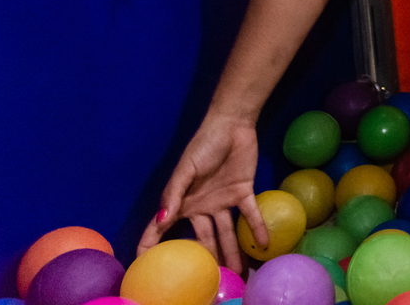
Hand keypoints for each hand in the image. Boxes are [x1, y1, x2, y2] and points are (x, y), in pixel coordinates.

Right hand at [137, 114, 265, 272]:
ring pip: (226, 234)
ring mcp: (222, 202)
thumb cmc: (203, 144)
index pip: (161, 231)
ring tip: (238, 275)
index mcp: (181, 203)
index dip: (151, 249)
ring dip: (232, 254)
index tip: (146, 271)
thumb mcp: (185, 169)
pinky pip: (250, 215)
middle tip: (209, 284)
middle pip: (201, 241)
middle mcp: (200, 208)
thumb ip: (174, 195)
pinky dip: (257, 229)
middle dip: (205, 262)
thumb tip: (162, 221)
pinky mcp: (243, 193)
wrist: (232, 124)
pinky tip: (264, 245)